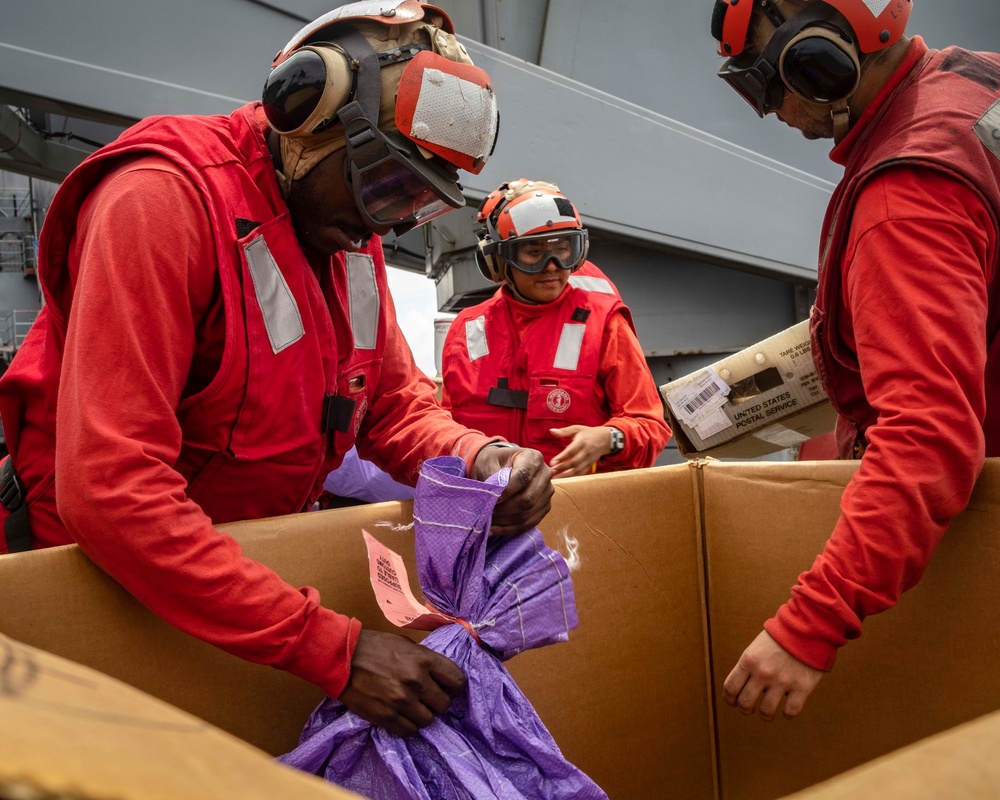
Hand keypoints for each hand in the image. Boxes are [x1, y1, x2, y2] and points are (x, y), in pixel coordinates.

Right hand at [338, 629, 465, 735]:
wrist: (342, 657)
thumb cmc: (375, 646)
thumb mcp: (407, 644)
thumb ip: (425, 660)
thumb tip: (440, 676)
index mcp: (424, 660)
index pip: (458, 681)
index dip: (455, 686)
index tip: (448, 687)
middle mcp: (416, 681)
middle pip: (444, 704)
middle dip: (437, 701)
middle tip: (426, 697)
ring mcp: (401, 701)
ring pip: (428, 720)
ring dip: (422, 715)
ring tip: (411, 706)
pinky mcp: (386, 717)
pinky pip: (409, 731)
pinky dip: (407, 725)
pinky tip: (400, 715)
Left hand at [471, 445, 553, 534]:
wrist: (501, 466)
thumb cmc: (494, 462)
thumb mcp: (489, 463)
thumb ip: (493, 478)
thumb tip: (496, 497)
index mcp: (533, 458)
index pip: (522, 477)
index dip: (506, 491)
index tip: (492, 500)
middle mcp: (545, 474)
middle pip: (528, 498)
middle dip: (505, 509)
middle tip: (487, 513)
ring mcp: (547, 492)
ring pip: (528, 514)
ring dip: (505, 521)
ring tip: (488, 522)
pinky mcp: (544, 507)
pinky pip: (529, 523)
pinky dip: (510, 529)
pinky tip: (494, 530)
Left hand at [548, 425, 610, 477]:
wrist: (605, 439)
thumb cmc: (588, 433)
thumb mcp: (576, 429)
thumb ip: (563, 431)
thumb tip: (551, 431)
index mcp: (581, 442)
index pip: (570, 451)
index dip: (561, 458)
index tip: (552, 462)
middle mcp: (586, 452)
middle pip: (574, 462)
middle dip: (562, 468)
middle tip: (552, 471)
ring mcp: (589, 459)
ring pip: (578, 470)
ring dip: (567, 475)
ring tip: (557, 477)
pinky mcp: (591, 464)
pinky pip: (582, 472)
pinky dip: (574, 476)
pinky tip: (565, 479)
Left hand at [722, 630, 823, 720]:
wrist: (807, 628)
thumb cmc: (780, 637)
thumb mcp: (756, 647)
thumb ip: (748, 666)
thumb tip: (740, 687)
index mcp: (748, 660)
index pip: (730, 688)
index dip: (729, 699)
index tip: (733, 702)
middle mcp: (763, 673)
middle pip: (745, 703)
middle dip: (745, 709)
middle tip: (750, 708)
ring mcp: (782, 681)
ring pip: (766, 711)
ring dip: (765, 714)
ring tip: (767, 711)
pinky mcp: (802, 687)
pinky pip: (790, 711)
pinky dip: (787, 713)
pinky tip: (787, 707)